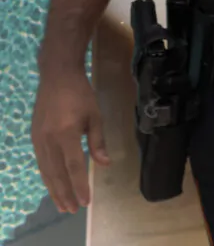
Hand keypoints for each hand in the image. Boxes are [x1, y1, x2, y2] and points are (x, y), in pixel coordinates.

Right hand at [31, 68, 109, 212]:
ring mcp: (38, 139)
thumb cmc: (81, 94)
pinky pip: (41, 162)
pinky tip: (53, 184)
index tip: (86, 201)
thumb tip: (104, 164)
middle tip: (73, 210)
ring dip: (55, 189)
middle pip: (57, 173)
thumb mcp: (95, 115)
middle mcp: (49, 139)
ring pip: (46, 171)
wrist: (57, 76)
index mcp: (66, 133)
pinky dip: (47, 176)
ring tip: (63, 204)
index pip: (74, 166)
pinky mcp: (34, 137)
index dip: (80, 185)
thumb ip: (98, 141)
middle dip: (65, 193)